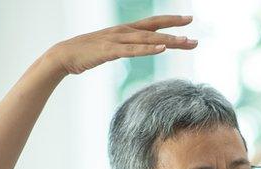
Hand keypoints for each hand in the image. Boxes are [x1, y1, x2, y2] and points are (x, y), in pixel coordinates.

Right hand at [47, 15, 197, 75]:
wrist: (64, 55)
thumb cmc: (87, 53)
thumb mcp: (111, 48)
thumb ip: (126, 47)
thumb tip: (138, 49)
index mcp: (125, 30)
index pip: (152, 23)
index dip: (171, 21)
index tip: (189, 20)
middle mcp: (123, 31)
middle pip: (155, 30)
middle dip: (176, 31)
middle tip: (195, 37)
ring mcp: (117, 40)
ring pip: (148, 39)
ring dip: (168, 41)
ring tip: (186, 43)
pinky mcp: (110, 51)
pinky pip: (133, 50)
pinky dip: (148, 49)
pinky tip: (162, 48)